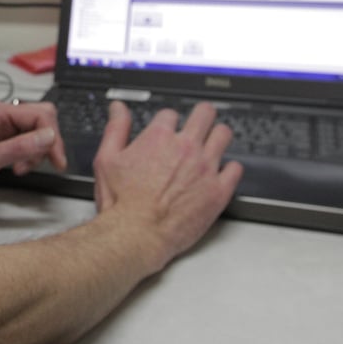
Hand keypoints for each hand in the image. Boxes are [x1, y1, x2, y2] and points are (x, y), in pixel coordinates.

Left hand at [0, 101, 66, 211]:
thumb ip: (18, 147)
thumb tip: (48, 136)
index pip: (39, 114)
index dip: (52, 136)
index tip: (56, 160)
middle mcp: (2, 118)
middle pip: (42, 120)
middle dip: (47, 142)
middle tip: (46, 163)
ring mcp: (4, 131)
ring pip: (39, 133)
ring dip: (38, 152)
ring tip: (21, 169)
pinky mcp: (5, 145)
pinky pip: (30, 144)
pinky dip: (31, 158)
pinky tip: (19, 169)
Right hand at [92, 101, 242, 267]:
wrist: (137, 235)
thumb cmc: (120, 202)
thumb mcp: (106, 159)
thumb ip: (116, 129)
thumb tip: (118, 108)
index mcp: (159, 137)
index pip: (170, 114)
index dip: (167, 122)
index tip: (166, 131)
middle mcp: (186, 147)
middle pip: (205, 113)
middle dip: (201, 116)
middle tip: (199, 123)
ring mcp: (205, 168)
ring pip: (224, 134)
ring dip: (218, 136)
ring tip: (213, 143)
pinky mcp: (219, 190)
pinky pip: (235, 168)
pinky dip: (229, 168)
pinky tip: (220, 173)